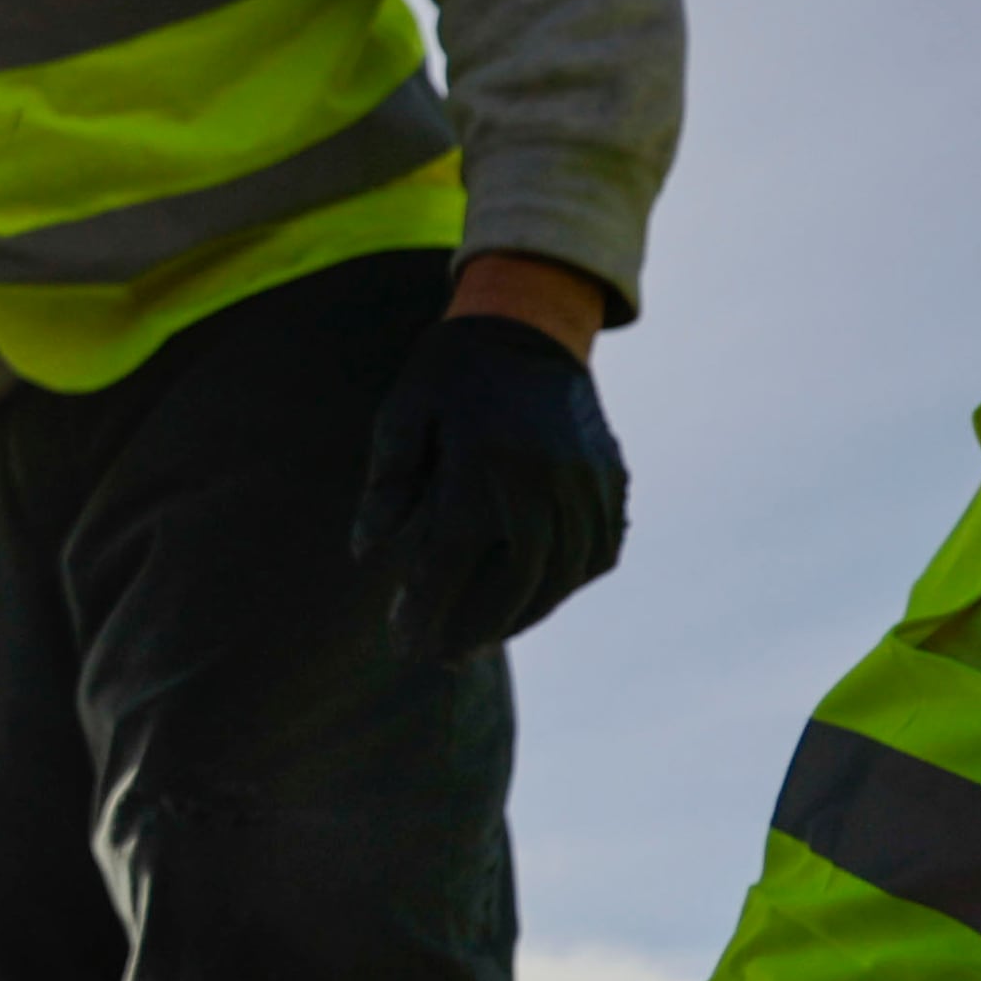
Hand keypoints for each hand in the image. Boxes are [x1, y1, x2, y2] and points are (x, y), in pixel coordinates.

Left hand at [353, 305, 627, 663]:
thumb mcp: (401, 414)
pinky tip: (537, 596)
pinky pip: (599, 551)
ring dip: (525, 615)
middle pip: (517, 582)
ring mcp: (585, 481)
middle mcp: (542, 479)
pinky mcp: (611, 480)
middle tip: (444, 657)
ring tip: (485, 634)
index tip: (403, 642)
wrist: (529, 323)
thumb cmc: (450, 373)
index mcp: (482, 463)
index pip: (450, 561)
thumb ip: (386, 487)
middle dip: (478, 628)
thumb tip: (370, 555)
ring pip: (563, 575)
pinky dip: (569, 583)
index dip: (425, 610)